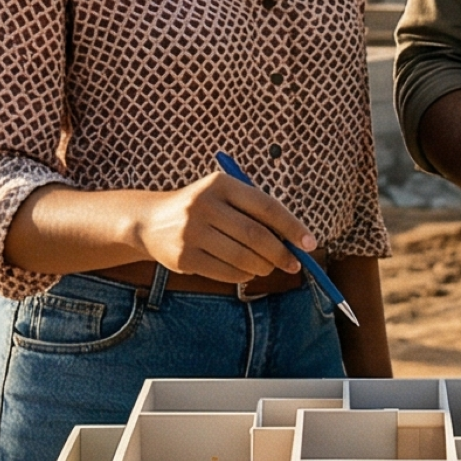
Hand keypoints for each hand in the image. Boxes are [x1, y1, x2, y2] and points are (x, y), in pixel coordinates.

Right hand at [134, 171, 312, 284]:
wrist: (150, 221)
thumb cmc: (202, 210)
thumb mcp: (224, 197)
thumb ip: (256, 213)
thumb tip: (296, 241)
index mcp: (220, 184)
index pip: (266, 207)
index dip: (292, 227)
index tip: (310, 244)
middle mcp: (204, 205)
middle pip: (256, 236)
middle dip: (281, 253)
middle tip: (294, 264)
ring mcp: (191, 232)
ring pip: (243, 258)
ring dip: (263, 267)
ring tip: (267, 267)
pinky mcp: (184, 257)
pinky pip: (226, 272)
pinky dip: (243, 275)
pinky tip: (246, 272)